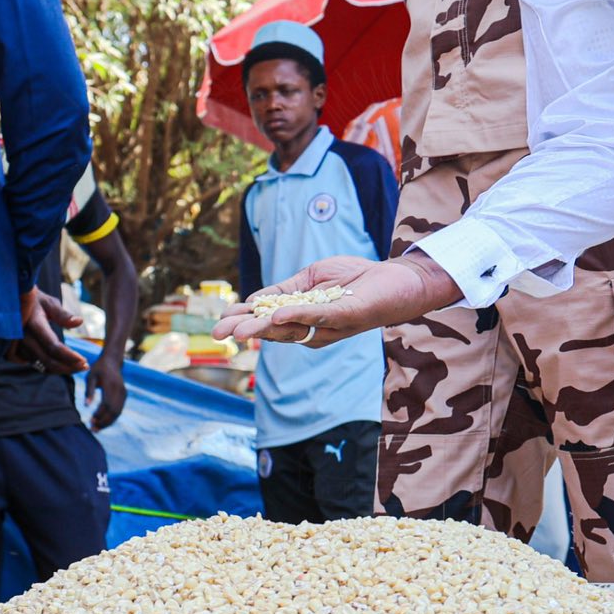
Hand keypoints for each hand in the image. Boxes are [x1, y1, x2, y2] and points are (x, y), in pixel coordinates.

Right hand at [7, 289, 87, 375]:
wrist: (9, 301)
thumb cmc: (34, 300)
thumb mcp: (48, 302)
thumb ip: (62, 314)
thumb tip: (79, 322)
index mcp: (33, 323)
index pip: (53, 346)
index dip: (69, 356)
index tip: (84, 361)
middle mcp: (23, 337)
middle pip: (48, 360)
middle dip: (68, 366)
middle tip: (85, 367)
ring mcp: (16, 346)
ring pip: (41, 364)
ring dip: (60, 368)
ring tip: (77, 366)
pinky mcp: (13, 351)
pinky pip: (33, 363)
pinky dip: (48, 366)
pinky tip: (62, 364)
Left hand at [84, 352, 127, 429]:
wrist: (112, 361)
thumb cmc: (98, 369)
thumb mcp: (91, 377)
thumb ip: (89, 391)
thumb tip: (86, 406)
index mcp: (111, 385)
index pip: (106, 404)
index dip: (99, 414)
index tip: (90, 421)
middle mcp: (119, 390)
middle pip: (113, 411)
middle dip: (103, 422)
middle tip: (92, 429)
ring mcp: (123, 393)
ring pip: (117, 412)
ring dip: (108, 422)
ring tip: (97, 428)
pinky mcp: (124, 395)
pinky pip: (119, 410)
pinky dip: (111, 418)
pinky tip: (102, 422)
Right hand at [211, 255, 461, 347]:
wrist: (395, 279)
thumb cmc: (356, 278)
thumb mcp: (313, 278)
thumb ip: (286, 290)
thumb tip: (255, 302)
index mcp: (302, 315)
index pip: (267, 319)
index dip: (244, 321)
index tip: (220, 322)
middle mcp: (312, 327)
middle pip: (273, 330)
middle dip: (245, 331)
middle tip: (219, 334)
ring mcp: (328, 325)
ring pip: (291, 328)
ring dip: (263, 327)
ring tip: (239, 330)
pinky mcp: (346, 318)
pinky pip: (318, 317)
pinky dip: (298, 316)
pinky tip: (278, 315)